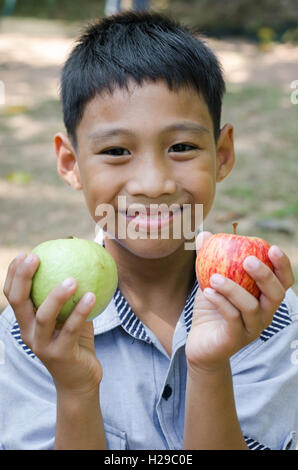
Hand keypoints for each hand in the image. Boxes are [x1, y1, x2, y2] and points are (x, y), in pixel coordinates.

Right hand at [3, 252, 101, 395]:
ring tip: (73, 278)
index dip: (13, 273)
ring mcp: (43, 345)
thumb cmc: (76, 342)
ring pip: (44, 316)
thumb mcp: (70, 316)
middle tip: (36, 256)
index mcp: (27, 322)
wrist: (80, 381)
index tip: (26, 253)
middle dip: (23, 277)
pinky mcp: (60, 355)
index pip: (12, 295)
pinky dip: (81, 311)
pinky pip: (71, 329)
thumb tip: (82, 260)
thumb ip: (70, 296)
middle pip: (18, 302)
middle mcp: (29, 333)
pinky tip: (92, 294)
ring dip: (57, 295)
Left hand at [185, 231, 294, 372]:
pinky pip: (232, 318)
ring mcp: (251, 328)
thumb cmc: (211, 308)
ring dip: (233, 289)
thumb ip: (209, 258)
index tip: (272, 247)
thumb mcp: (210, 280)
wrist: (200, 343)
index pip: (283, 281)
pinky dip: (220, 303)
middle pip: (275, 294)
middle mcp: (264, 314)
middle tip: (247, 260)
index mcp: (264, 298)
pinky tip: (207, 292)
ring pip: (251, 307)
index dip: (282, 265)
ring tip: (214, 277)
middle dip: (264, 275)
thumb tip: (204, 234)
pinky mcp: (236, 339)